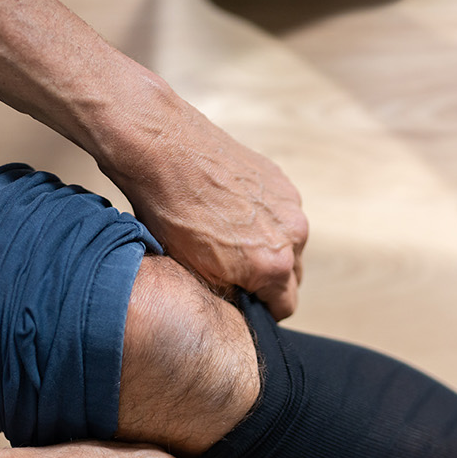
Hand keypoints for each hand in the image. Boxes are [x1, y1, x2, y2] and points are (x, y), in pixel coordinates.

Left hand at [108, 98, 308, 319]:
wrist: (163, 149)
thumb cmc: (171, 212)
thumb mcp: (195, 271)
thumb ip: (231, 293)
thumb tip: (243, 302)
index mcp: (273, 265)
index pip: (284, 307)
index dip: (262, 308)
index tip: (242, 299)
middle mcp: (293, 235)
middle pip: (293, 275)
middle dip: (268, 278)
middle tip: (233, 268)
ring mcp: (290, 204)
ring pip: (289, 243)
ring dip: (269, 246)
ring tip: (230, 233)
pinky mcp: (282, 181)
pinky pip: (282, 214)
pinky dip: (265, 218)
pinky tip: (233, 210)